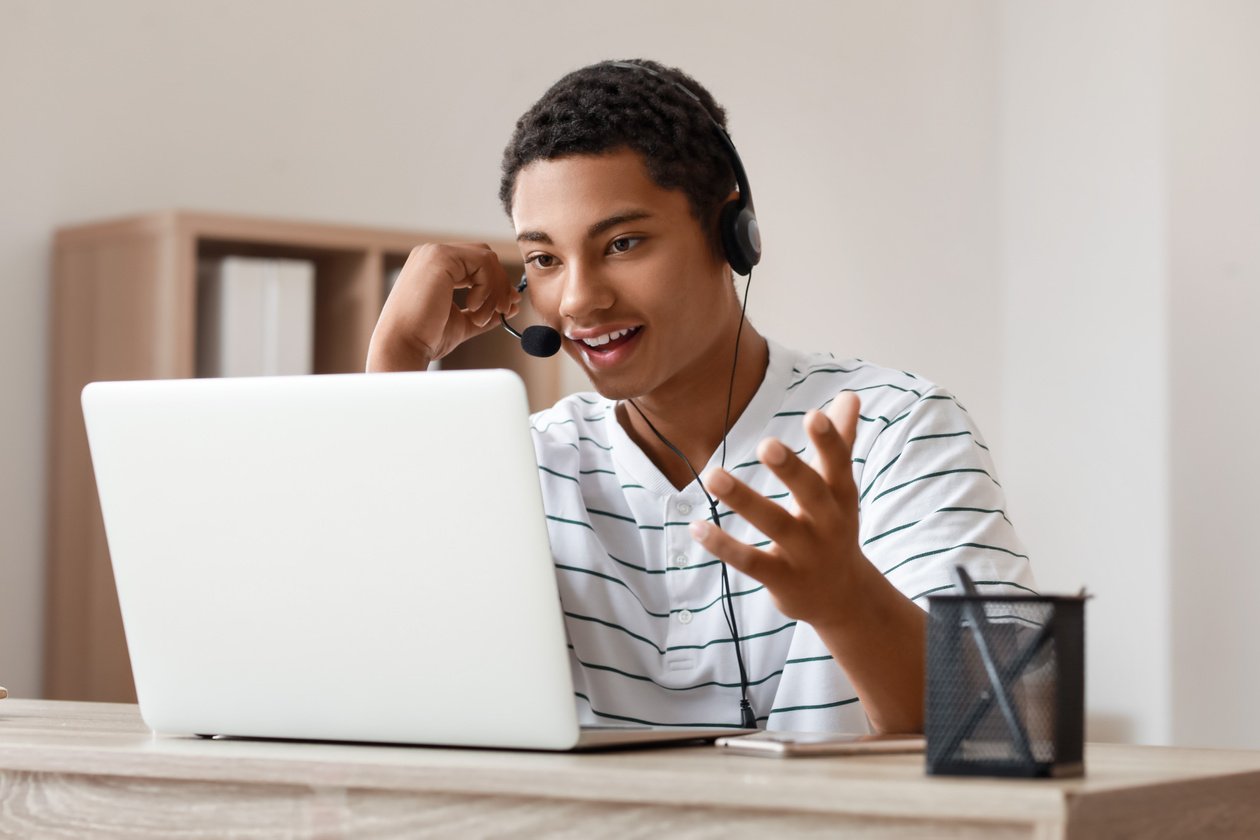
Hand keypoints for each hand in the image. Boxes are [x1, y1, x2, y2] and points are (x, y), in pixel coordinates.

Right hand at [366, 243, 520, 371]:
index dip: (497, 283)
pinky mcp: (440, 257)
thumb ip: (484, 311)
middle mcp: (432, 254)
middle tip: (505, 309)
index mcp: (434, 266)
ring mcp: (435, 253)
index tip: (507, 307)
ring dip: (495, 290)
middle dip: (501, 284)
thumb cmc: (425, 337)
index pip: (477, 263)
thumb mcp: (462, 321)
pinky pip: (483, 263)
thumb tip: (509, 306)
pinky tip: (473, 308)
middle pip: (485, 256)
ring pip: (487, 259)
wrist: (403, 346)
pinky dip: (488, 287)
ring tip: (482, 317)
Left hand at [690, 391, 865, 630]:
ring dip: (744, 499)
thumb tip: (850, 395)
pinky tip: (696, 526)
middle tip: (767, 444)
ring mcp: (805, 554)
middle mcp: (828, 524)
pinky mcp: (782, 579)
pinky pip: (750, 561)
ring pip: (774, 524)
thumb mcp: (841, 488)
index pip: (838, 465)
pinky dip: (723, 545)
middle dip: (791, 470)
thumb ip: (842, 442)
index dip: (829, 441)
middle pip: (811, 493)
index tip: (814, 415)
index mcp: (841, 497)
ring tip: (712, 475)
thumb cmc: (834, 527)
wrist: (843, 598)